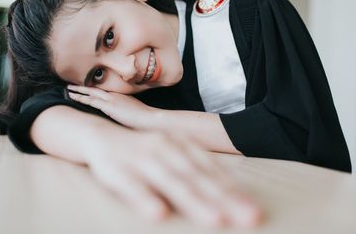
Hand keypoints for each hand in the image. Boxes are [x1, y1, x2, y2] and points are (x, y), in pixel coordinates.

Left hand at [67, 85, 158, 130]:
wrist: (150, 119)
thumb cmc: (145, 120)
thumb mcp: (134, 113)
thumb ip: (126, 112)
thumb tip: (121, 117)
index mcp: (121, 96)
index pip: (103, 91)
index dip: (93, 90)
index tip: (84, 89)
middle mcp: (115, 95)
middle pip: (95, 89)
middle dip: (83, 87)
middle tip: (71, 86)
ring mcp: (112, 99)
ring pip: (91, 93)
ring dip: (78, 91)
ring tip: (67, 90)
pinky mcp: (109, 106)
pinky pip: (91, 100)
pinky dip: (81, 97)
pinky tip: (73, 97)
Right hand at [85, 130, 261, 227]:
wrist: (101, 136)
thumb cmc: (143, 150)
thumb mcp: (172, 152)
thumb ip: (196, 166)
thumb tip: (230, 188)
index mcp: (181, 145)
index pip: (211, 170)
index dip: (233, 190)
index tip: (254, 210)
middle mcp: (165, 149)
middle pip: (198, 177)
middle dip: (224, 199)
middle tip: (248, 218)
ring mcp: (142, 158)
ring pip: (171, 182)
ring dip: (193, 201)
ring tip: (215, 220)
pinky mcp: (118, 170)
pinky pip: (132, 187)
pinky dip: (145, 199)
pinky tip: (157, 214)